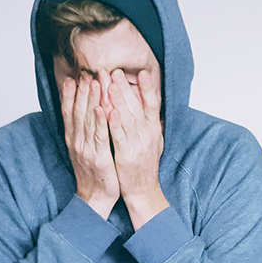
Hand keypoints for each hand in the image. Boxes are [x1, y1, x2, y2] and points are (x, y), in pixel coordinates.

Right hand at [61, 75, 119, 218]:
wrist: (95, 197)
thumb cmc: (93, 172)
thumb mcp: (84, 149)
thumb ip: (83, 131)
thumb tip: (85, 112)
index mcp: (73, 139)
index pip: (69, 112)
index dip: (70, 95)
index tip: (73, 77)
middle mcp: (77, 142)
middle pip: (77, 112)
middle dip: (82, 91)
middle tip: (86, 73)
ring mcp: (86, 149)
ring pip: (88, 120)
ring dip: (91, 100)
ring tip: (94, 82)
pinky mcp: (99, 158)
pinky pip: (99, 137)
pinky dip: (100, 122)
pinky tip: (102, 109)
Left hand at [108, 69, 168, 229]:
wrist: (143, 190)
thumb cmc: (144, 166)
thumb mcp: (154, 142)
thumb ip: (151, 124)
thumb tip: (151, 107)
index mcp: (154, 130)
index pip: (153, 104)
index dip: (148, 87)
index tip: (142, 72)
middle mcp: (148, 134)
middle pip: (137, 106)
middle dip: (125, 87)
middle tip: (115, 71)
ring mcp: (138, 144)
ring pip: (127, 117)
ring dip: (118, 99)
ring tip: (109, 83)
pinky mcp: (126, 154)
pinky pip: (118, 135)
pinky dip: (113, 122)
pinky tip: (107, 110)